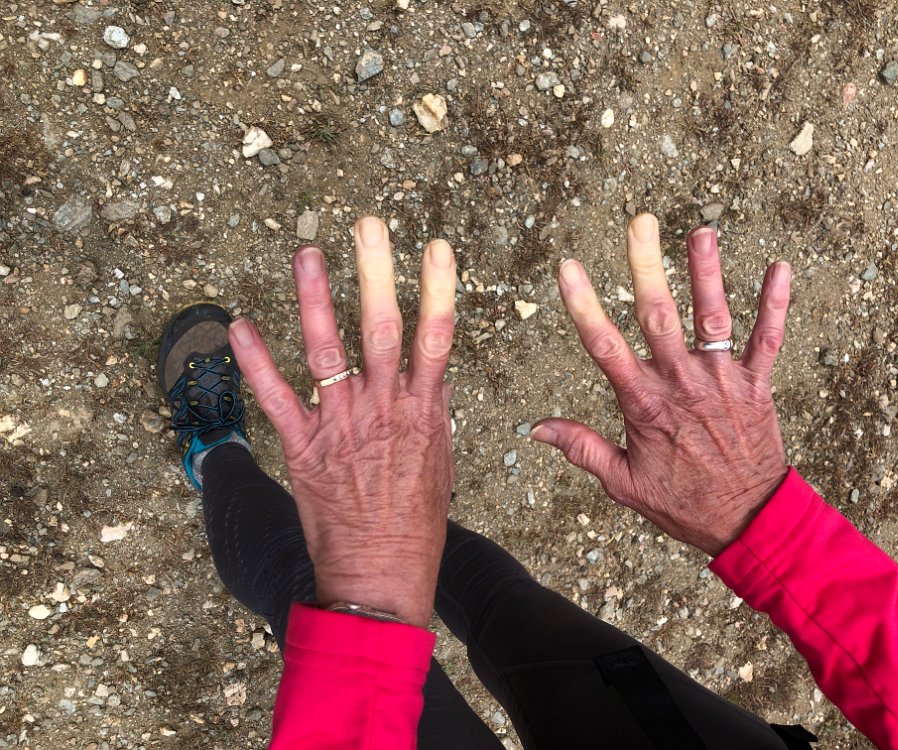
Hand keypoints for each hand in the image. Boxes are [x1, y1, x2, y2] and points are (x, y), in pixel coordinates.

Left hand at [227, 217, 455, 627]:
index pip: (437, 338)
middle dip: (377, 272)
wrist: (381, 575)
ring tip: (306, 252)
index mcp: (424, 412)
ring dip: (317, 299)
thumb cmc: (416, 522)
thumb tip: (436, 374)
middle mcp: (384, 410)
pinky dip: (257, 362)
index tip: (436, 247)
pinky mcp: (303, 448)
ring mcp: (342, 426)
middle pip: (384, 328)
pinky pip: (277, 398)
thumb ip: (434, 412)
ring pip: (329, 350)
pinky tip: (241, 326)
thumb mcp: (439, 461)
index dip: (437, 289)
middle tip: (368, 224)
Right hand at [530, 215, 790, 555]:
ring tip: (703, 231)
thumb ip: (582, 448)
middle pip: (660, 316)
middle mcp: (682, 384)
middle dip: (646, 266)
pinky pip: (769, 340)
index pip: (605, 346)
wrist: (749, 521)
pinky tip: (779, 267)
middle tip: (639, 223)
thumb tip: (536, 429)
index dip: (584, 305)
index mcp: (644, 405)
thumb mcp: (623, 483)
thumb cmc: (683, 502)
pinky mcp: (758, 386)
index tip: (568, 267)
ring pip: (714, 319)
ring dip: (708, 274)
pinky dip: (775, 304)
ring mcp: (722, 382)